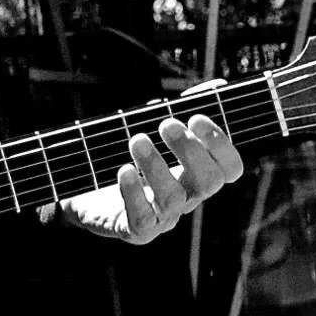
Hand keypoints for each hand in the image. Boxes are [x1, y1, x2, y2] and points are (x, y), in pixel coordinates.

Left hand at [54, 114, 244, 243]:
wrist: (86, 191)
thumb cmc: (128, 159)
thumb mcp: (154, 131)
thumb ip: (183, 109)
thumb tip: (216, 85)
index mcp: (197, 174)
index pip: (229, 168)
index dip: (220, 145)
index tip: (196, 118)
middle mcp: (187, 197)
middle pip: (208, 182)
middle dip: (189, 150)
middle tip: (166, 124)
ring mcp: (163, 216)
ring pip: (173, 198)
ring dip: (156, 165)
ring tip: (136, 140)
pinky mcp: (136, 230)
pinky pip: (142, 219)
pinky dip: (134, 194)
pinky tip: (124, 171)